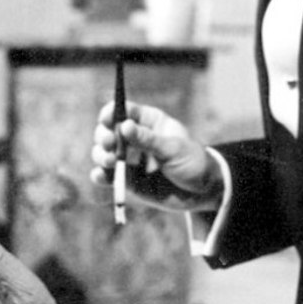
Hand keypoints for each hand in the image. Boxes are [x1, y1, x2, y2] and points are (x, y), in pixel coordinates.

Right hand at [90, 100, 221, 210]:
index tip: (107, 119)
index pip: (124, 110)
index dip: (112, 112)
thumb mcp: (173, 148)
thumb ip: (148, 139)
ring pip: (103, 153)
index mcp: (148, 121)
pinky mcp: (127, 179)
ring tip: (110, 161)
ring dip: (101, 155)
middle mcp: (135, 138)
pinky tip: (101, 176)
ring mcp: (129, 159)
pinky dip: (101, 176)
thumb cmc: (192, 162)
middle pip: (108, 131)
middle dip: (104, 136)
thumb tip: (124, 126)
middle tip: (109, 143)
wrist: (202, 192)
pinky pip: (108, 176)